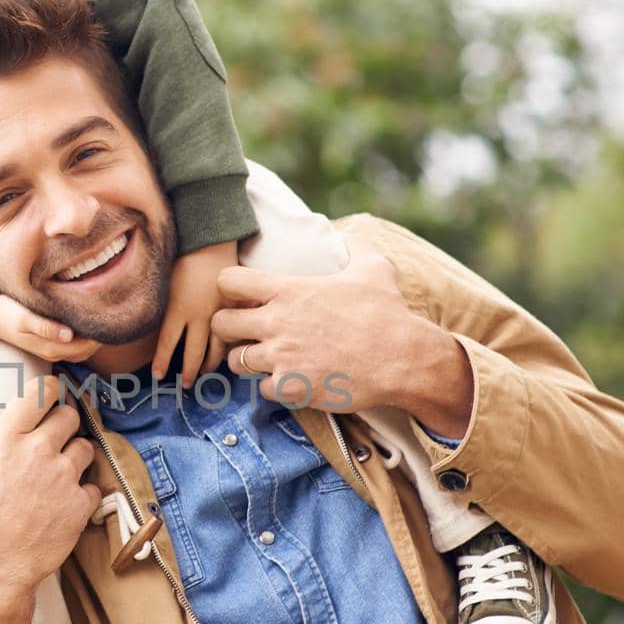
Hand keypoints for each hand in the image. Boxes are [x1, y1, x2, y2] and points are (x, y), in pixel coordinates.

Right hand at [0, 292, 99, 364]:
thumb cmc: (5, 312)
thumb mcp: (24, 318)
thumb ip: (46, 328)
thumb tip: (69, 335)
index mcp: (52, 348)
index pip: (89, 346)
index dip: (101, 332)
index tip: (108, 312)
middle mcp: (55, 352)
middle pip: (89, 349)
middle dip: (100, 333)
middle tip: (108, 309)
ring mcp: (51, 348)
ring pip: (82, 347)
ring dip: (92, 333)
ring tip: (97, 311)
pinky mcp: (47, 340)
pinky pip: (73, 341)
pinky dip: (82, 332)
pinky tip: (82, 316)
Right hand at [0, 376, 102, 623]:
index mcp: (5, 440)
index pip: (41, 393)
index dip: (51, 389)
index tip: (53, 393)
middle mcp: (38, 451)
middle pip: (70, 417)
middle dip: (67, 423)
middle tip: (60, 436)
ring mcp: (63, 477)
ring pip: (86, 448)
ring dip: (78, 455)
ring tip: (66, 469)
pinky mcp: (79, 504)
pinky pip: (94, 487)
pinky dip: (85, 493)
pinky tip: (71, 503)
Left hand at [150, 241, 237, 383]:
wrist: (211, 240)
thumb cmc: (183, 257)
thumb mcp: (164, 282)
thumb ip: (162, 306)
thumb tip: (154, 327)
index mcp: (178, 308)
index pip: (168, 344)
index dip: (163, 362)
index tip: (159, 376)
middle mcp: (200, 315)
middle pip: (195, 352)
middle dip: (190, 371)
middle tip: (187, 385)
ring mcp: (221, 312)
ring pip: (218, 347)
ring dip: (212, 363)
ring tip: (207, 373)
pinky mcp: (237, 308)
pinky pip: (237, 333)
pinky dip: (234, 346)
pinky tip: (231, 354)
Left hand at [210, 235, 469, 424]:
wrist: (402, 359)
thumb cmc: (387, 312)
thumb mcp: (373, 268)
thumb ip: (354, 246)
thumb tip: (348, 234)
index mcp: (288, 291)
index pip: (228, 281)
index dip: (230, 289)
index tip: (242, 297)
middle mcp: (276, 323)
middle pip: (220, 323)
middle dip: (229, 328)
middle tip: (247, 332)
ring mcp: (281, 357)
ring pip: (235, 361)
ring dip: (247, 360)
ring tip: (267, 358)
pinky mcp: (291, 387)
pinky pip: (261, 390)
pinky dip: (272, 387)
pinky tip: (289, 379)